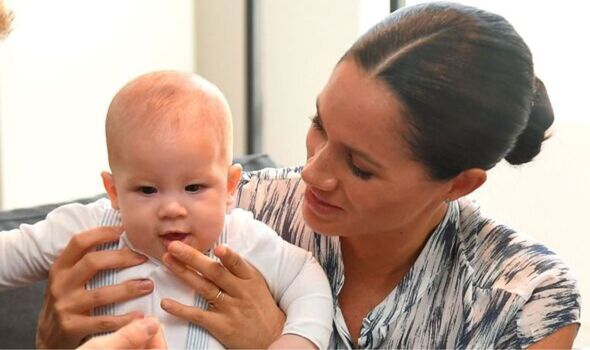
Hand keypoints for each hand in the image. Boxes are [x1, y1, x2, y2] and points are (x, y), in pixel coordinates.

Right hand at [36, 226, 154, 348]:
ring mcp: (65, 306)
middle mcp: (60, 284)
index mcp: (60, 267)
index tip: (123, 231)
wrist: (49, 335)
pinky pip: (102, 321)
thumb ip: (86, 261)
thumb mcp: (69, 278)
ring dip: (128, 289)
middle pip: (92, 263)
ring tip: (147, 285)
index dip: (101, 233)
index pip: (79, 242)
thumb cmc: (67, 300)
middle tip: (143, 258)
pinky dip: (123, 319)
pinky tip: (138, 315)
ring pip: (100, 294)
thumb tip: (119, 237)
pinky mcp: (71, 327)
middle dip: (122, 258)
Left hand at [160, 241, 285, 347]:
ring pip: (204, 288)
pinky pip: (198, 315)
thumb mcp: (257, 285)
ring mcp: (230, 309)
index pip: (238, 264)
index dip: (228, 256)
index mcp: (250, 279)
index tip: (217, 246)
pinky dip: (180, 310)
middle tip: (174, 246)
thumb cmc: (262, 308)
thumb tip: (218, 249)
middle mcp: (240, 292)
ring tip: (167, 261)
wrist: (272, 337)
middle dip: (193, 257)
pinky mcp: (221, 326)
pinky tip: (166, 303)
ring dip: (183, 273)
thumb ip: (239, 270)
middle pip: (214, 272)